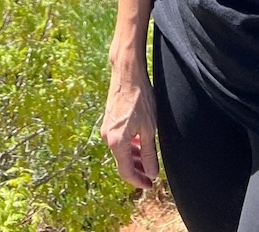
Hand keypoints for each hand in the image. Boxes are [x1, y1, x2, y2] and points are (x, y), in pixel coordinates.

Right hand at [100, 66, 159, 189]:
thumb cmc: (140, 98)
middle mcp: (108, 137)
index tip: (150, 185)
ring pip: (121, 151)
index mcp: (117, 142)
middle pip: (122, 162)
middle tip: (151, 176)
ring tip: (148, 161)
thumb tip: (151, 173)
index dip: (138, 181)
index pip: (126, 171)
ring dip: (134, 158)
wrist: (127, 73)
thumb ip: (149, 154)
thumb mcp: (149, 129)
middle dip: (137, 171)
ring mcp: (107, 128)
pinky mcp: (109, 120)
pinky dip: (130, 146)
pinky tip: (140, 144)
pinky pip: (119, 140)